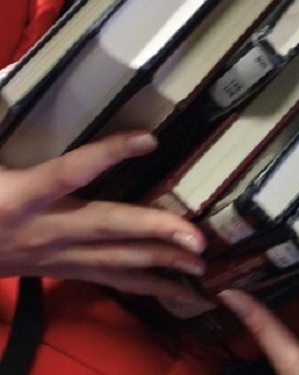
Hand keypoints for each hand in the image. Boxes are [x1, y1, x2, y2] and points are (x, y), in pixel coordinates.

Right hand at [0, 132, 206, 298]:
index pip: (70, 171)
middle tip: (198, 239)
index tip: (149, 139)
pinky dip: (147, 286)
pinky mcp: (61, 271)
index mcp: (20, 196)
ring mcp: (55, 256)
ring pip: (115, 261)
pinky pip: (110, 280)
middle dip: (155, 232)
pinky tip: (178, 291)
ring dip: (162, 264)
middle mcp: (43, 229)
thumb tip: (3, 83)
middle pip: (107, 228)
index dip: (108, 154)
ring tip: (202, 266)